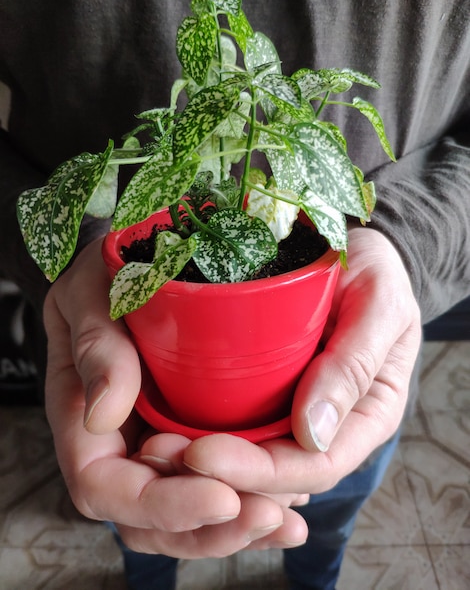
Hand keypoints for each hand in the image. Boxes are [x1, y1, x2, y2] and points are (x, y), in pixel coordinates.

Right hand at [43, 238, 306, 556]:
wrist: (154, 252)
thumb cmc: (115, 264)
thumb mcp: (95, 288)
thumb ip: (95, 345)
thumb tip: (104, 418)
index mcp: (81, 410)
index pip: (104, 485)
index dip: (159, 503)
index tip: (220, 494)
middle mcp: (118, 436)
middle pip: (150, 516)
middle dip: (209, 527)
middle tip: (268, 515)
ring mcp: (154, 436)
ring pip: (186, 510)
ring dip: (236, 525)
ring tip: (288, 520)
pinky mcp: (191, 429)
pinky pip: (214, 482)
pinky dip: (250, 497)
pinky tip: (289, 500)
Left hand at [174, 228, 421, 495]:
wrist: (349, 246)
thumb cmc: (375, 271)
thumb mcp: (379, 303)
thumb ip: (355, 363)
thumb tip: (313, 434)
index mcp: (365, 416)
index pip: (314, 466)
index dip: (259, 473)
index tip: (202, 455)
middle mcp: (328, 424)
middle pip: (274, 474)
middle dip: (218, 475)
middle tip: (158, 455)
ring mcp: (294, 408)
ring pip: (249, 455)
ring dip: (199, 461)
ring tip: (151, 447)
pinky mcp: (265, 388)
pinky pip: (234, 421)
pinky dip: (199, 429)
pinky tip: (163, 425)